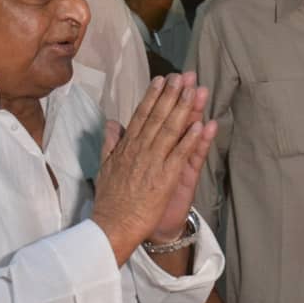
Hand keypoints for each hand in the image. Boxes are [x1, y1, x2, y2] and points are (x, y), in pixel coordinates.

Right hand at [92, 73, 215, 264]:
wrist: (113, 225)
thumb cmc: (110, 200)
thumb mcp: (104, 166)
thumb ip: (110, 142)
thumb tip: (112, 122)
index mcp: (126, 147)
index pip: (141, 116)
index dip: (153, 96)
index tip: (162, 80)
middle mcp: (139, 150)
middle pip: (158, 117)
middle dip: (171, 95)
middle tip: (183, 76)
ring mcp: (153, 163)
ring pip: (170, 130)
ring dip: (183, 109)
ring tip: (194, 91)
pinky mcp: (165, 178)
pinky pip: (180, 154)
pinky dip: (190, 139)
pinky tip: (199, 124)